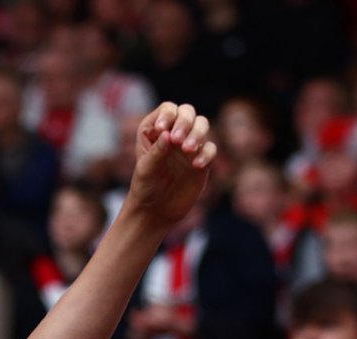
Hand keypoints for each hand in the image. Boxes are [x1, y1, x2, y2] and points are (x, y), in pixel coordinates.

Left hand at [127, 102, 215, 229]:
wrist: (156, 210)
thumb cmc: (146, 187)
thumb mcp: (146, 169)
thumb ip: (157, 151)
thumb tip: (167, 134)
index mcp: (155, 129)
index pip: (167, 110)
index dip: (168, 115)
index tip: (163, 129)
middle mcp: (174, 132)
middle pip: (187, 113)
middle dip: (185, 122)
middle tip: (178, 140)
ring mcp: (189, 145)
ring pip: (202, 125)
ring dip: (197, 133)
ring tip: (188, 150)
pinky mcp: (201, 160)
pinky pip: (210, 149)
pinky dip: (206, 154)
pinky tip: (196, 165)